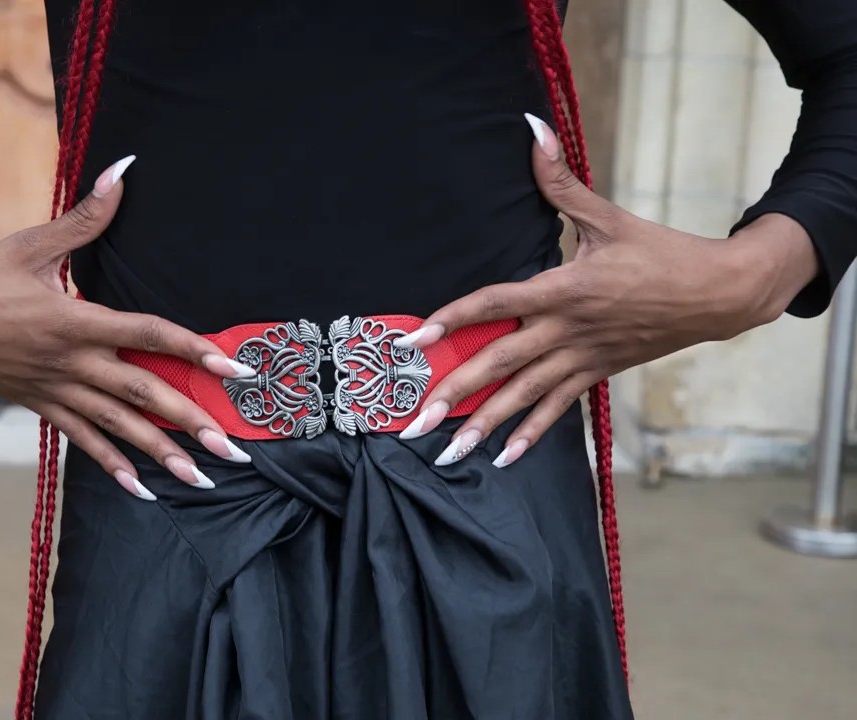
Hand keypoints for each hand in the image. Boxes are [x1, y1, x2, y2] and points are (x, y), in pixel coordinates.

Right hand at [0, 157, 254, 499]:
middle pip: (142, 394)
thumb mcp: (29, 244)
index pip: (148, 334)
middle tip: (232, 448)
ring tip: (200, 479)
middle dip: (191, 421)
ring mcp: (56, 390)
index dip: (194, 350)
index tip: (234, 370)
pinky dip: (113, 466)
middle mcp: (71, 362)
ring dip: (161, 454)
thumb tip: (122, 172)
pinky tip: (142, 490)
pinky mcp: (41, 406)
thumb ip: (84, 217)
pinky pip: (83, 441)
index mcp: (75, 321)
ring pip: (118, 427)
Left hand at [396, 114, 819, 467]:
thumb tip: (533, 129)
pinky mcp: (597, 373)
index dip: (452, 319)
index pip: (494, 303)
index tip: (414, 338)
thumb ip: (560, 182)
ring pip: (525, 395)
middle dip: (457, 391)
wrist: (717, 293)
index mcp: (562, 288)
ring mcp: (582, 357)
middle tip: (418, 420)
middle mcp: (566, 329)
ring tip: (449, 454)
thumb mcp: (608, 215)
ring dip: (486, 425)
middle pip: (501, 363)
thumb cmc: (660, 252)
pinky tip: (504, 458)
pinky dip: (532, 433)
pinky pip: (558, 408)